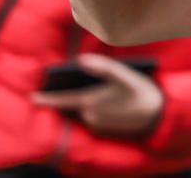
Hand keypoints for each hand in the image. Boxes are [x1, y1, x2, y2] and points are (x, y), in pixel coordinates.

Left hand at [33, 54, 163, 136]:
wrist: (158, 114)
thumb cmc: (141, 92)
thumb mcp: (124, 74)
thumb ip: (102, 66)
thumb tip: (80, 59)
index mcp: (90, 101)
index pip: (62, 100)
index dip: (46, 99)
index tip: (32, 97)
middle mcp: (90, 116)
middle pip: (73, 104)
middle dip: (72, 95)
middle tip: (78, 84)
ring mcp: (97, 124)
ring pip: (83, 111)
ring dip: (86, 102)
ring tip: (100, 90)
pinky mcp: (105, 130)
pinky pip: (93, 118)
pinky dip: (95, 109)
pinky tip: (108, 101)